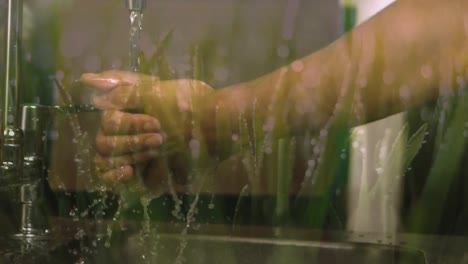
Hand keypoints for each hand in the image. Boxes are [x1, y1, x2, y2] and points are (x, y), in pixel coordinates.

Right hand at [80, 70, 212, 185]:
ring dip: (131, 153)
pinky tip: (129, 171)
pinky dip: (114, 175)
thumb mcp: (156, 90)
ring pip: (105, 157)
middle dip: (132, 139)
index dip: (129, 124)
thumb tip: (86, 80)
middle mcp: (124, 132)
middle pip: (105, 140)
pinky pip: (108, 177)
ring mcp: (128, 153)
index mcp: (126, 111)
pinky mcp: (135, 173)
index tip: (156, 123)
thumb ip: (122, 88)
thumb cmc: (189, 107)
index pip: (108, 120)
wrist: (216, 131)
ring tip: (157, 149)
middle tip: (161, 137)